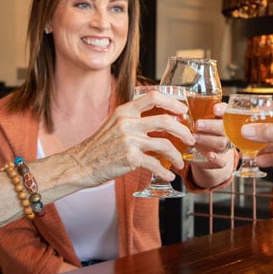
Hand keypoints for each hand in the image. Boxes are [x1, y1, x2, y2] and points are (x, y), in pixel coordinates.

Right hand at [70, 90, 194, 185]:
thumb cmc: (99, 146)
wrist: (81, 164)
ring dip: (177, 156)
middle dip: (183, 131)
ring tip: (181, 163)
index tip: (183, 111)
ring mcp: (129, 140)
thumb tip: (159, 121)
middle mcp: (128, 122)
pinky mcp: (130, 158)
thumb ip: (133, 119)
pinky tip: (168, 176)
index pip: (153, 97)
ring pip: (164, 145)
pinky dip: (165, 172)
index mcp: (125, 110)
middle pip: (165, 121)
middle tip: (190, 139)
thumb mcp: (114, 123)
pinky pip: (155, 164)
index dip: (172, 103)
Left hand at [192, 102, 235, 170]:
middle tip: (197, 124)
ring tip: (195, 137)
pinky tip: (210, 155)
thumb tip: (176, 104)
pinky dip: (216, 158)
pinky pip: (222, 161)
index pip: (227, 112)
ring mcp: (224, 148)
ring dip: (208, 140)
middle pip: (224, 128)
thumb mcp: (200, 121)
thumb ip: (194, 112)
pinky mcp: (220, 161)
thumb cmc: (202, 132)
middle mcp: (226, 133)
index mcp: (223, 120)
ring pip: (222, 143)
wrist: (206, 154)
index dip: (223, 110)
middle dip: (211, 126)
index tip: (215, 108)